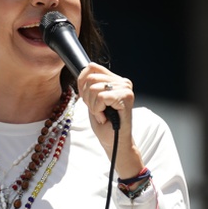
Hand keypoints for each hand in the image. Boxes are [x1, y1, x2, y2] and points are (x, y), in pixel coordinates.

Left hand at [77, 63, 143, 178]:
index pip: (91, 67)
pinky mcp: (125, 97)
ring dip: (93, 106)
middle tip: (96, 110)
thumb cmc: (104, 123)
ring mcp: (125, 89)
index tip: (86, 98)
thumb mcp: (93, 100)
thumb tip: (82, 73)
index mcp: (115, 79)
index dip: (81, 81)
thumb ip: (90, 85)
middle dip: (87, 97)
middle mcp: (122, 81)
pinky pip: (101, 97)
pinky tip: (105, 117)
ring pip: (94, 88)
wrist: (114, 142)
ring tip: (102, 114)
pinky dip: (98, 110)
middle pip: (90, 78)